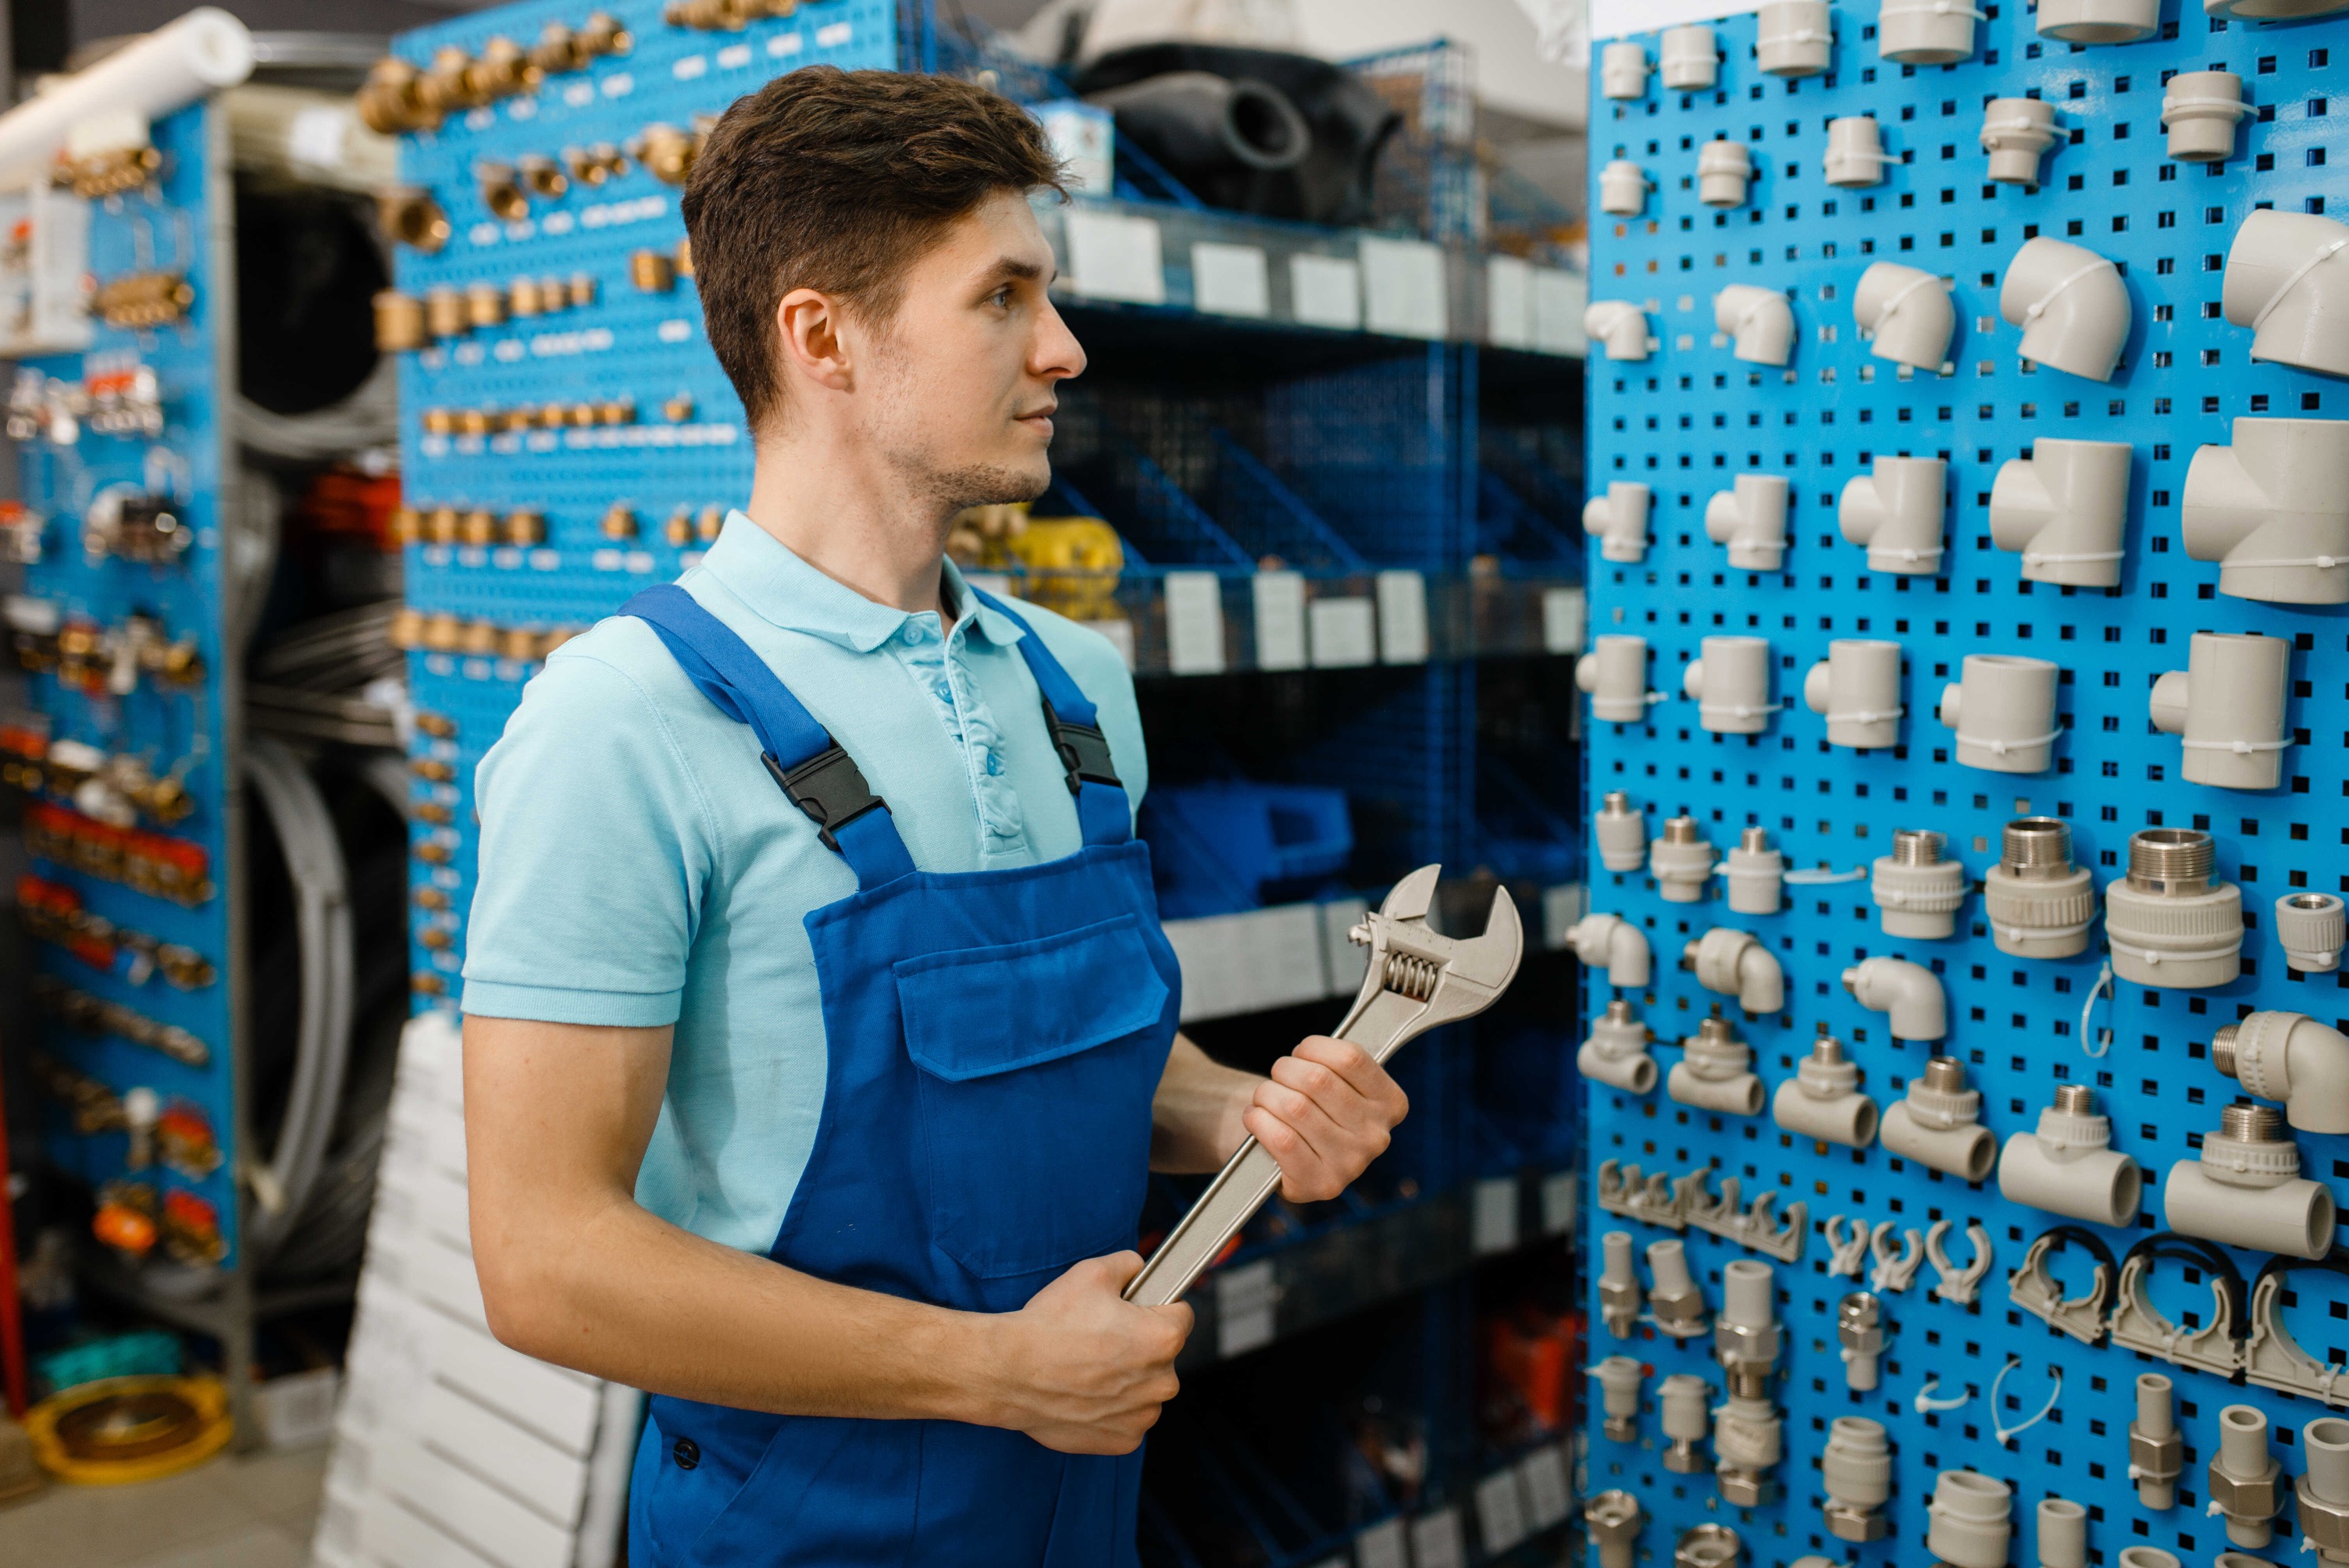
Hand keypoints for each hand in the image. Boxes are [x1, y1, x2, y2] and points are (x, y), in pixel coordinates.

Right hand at [983, 1252, 1191, 1454]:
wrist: (1009, 1372)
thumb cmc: (1050, 1324)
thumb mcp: (1092, 1273)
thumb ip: (1129, 1265)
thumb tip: (1139, 1268)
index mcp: (1164, 1339)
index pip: (1182, 1315)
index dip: (1156, 1307)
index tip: (1135, 1310)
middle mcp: (1162, 1382)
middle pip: (1163, 1356)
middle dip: (1140, 1345)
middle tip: (1101, 1338)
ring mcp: (1143, 1415)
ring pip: (1146, 1389)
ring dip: (1127, 1380)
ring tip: (1087, 1367)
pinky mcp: (1123, 1440)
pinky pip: (1127, 1418)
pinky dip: (1111, 1409)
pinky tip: (1083, 1394)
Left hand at [1243, 1035, 1410, 1202]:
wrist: (1291, 1156)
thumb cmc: (1314, 1107)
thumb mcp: (1338, 1080)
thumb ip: (1335, 1062)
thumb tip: (1309, 1051)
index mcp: (1390, 1104)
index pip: (1350, 1058)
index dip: (1314, 1047)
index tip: (1302, 1053)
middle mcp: (1377, 1137)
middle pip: (1318, 1080)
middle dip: (1285, 1069)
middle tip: (1278, 1075)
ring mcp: (1351, 1164)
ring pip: (1296, 1107)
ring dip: (1267, 1094)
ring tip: (1264, 1097)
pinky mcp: (1321, 1184)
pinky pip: (1282, 1139)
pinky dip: (1259, 1120)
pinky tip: (1257, 1117)